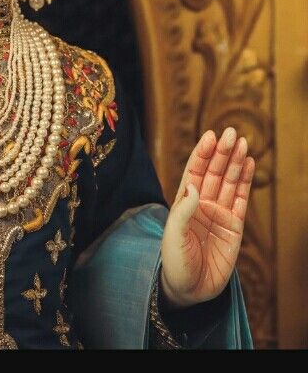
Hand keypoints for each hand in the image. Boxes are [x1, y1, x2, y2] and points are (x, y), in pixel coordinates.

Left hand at [160, 127, 254, 308]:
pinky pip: (241, 200)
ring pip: (229, 182)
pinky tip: (249, 165)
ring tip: (243, 143)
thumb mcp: (173, 236)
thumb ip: (183, 210)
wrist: (190, 290)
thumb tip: (193, 185)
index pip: (194, 171)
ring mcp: (219, 213)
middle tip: (232, 132)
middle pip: (214, 172)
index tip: (210, 136)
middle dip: (222, 152)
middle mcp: (202, 203)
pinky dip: (246, 182)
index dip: (202, 154)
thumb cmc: (175, 262)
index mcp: (184, 202)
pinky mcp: (235, 227)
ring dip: (236, 162)